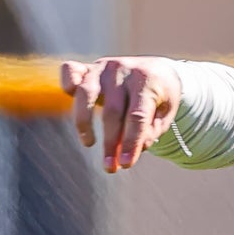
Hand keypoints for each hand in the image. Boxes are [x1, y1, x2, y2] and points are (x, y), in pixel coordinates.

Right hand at [60, 56, 182, 172]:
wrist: (157, 69)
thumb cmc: (160, 96)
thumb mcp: (166, 112)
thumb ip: (153, 130)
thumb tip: (138, 148)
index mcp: (147, 82)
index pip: (137, 116)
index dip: (131, 142)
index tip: (126, 164)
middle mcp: (124, 72)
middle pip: (113, 111)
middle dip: (111, 143)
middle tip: (110, 168)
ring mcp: (105, 67)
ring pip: (86, 94)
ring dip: (84, 122)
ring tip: (89, 143)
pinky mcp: (89, 67)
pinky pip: (70, 70)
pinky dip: (66, 82)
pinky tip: (69, 98)